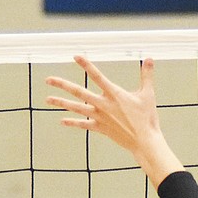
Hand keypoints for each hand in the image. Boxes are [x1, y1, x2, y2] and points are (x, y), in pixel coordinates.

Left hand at [46, 57, 182, 186]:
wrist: (144, 141)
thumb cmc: (147, 118)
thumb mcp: (148, 94)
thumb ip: (147, 75)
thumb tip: (150, 59)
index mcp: (114, 94)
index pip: (97, 76)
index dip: (86, 65)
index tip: (76, 57)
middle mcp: (103, 104)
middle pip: (78, 92)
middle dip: (62, 85)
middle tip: (48, 79)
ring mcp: (99, 117)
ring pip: (76, 108)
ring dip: (60, 103)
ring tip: (47, 99)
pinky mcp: (99, 128)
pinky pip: (83, 125)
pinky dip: (72, 123)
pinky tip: (62, 121)